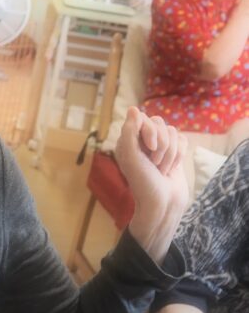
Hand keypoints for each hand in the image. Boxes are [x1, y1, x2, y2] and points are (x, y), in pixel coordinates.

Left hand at [115, 107, 188, 261]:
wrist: (164, 204)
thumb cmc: (143, 183)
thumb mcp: (131, 157)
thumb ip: (129, 132)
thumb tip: (133, 108)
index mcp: (128, 141)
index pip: (141, 118)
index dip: (149, 130)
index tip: (149, 147)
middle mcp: (142, 142)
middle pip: (159, 122)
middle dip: (161, 144)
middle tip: (154, 164)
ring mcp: (160, 146)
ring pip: (173, 132)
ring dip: (170, 153)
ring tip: (162, 170)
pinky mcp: (174, 153)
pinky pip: (183, 140)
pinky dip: (179, 155)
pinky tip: (172, 169)